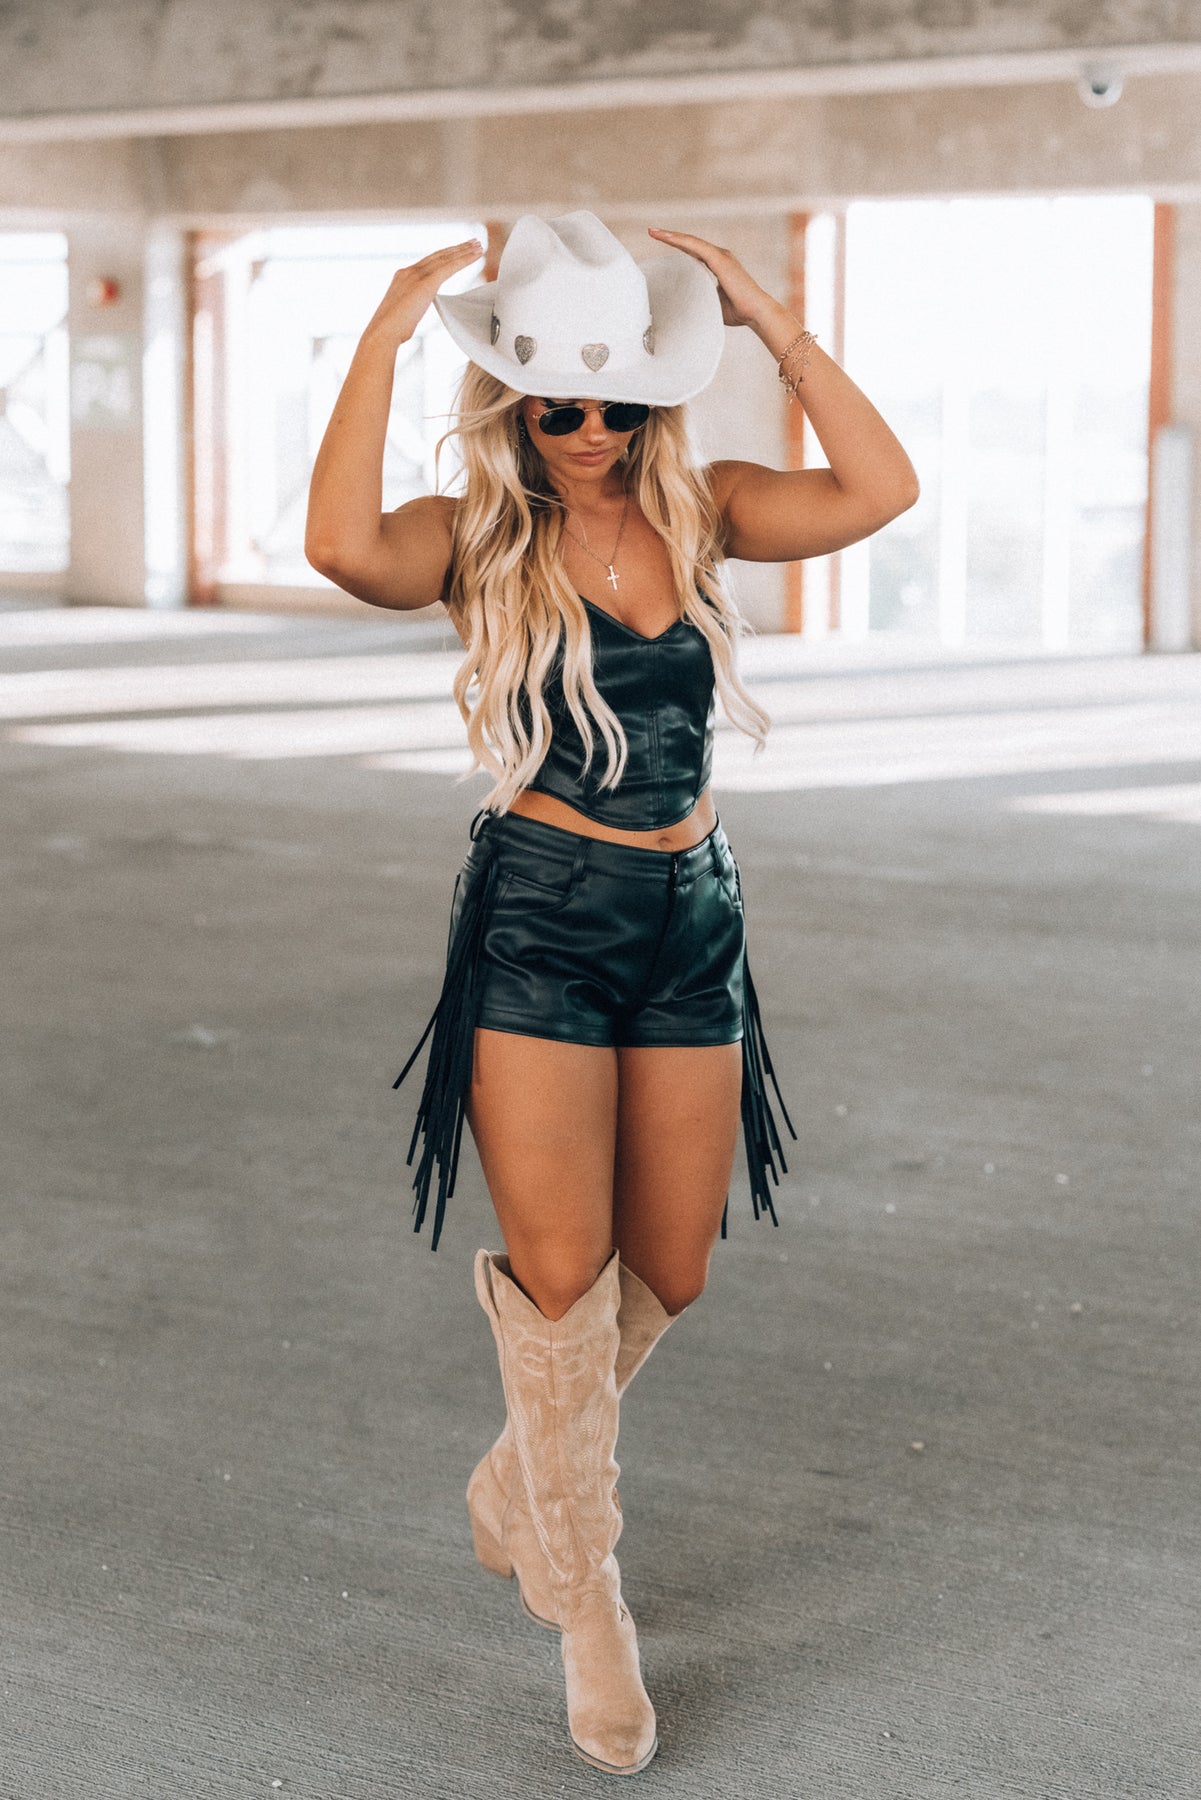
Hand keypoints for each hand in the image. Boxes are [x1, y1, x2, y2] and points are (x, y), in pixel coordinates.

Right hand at [364, 238, 483, 347]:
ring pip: (445, 258)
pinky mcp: (425, 283)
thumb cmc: (390, 331)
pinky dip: (463, 260)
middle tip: (473, 242)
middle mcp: (409, 271)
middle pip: (438, 255)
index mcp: (403, 277)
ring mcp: (416, 275)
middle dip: (457, 248)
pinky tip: (475, 256)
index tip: (457, 251)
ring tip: (478, 246)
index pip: (428, 262)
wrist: (382, 332)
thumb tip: (414, 311)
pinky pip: (449, 267)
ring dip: (464, 251)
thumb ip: (410, 306)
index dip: (445, 255)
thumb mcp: (402, 313)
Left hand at [646, 227, 778, 329]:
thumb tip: (684, 304)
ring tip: (653, 232)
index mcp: (718, 265)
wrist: (756, 313)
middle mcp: (719, 256)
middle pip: (690, 243)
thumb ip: (700, 297)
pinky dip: (680, 241)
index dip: (678, 246)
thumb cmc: (738, 312)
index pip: (693, 252)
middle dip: (670, 237)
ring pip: (690, 242)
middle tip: (652, 231)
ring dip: (671, 236)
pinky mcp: (720, 259)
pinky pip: (696, 246)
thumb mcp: (712, 302)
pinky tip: (666, 237)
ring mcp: (720, 256)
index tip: (661, 241)